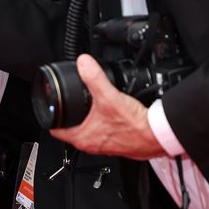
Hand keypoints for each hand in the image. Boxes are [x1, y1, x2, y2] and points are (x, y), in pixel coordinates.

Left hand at [49, 54, 165, 159]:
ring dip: (87, 119)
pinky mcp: (117, 143)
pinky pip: (103, 132)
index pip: (55, 130)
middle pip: (71, 129)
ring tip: (89, 105)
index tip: (51, 105)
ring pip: (88, 131)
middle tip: (68, 102)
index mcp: (83, 138)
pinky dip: (102, 122)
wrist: (158, 136)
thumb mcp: (109, 96)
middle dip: (69, 116)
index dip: (51, 116)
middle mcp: (92, 145)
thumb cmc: (135, 126)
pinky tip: (109, 112)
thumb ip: (94, 78)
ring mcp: (104, 145)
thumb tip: (83, 62)